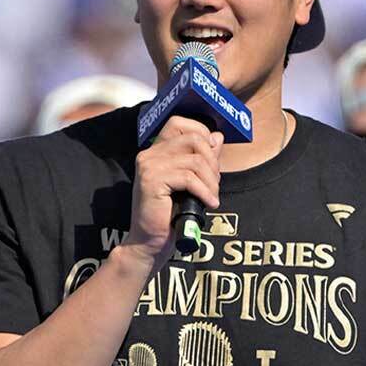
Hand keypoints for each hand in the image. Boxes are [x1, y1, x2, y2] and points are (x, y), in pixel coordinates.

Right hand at [127, 116, 222, 271]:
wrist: (149, 242)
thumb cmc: (169, 214)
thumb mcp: (190, 182)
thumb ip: (201, 158)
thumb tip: (217, 137)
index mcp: (155, 151)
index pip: (178, 123)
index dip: (201, 132)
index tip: (212, 155)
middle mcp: (149, 154)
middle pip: (193, 138)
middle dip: (212, 161)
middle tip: (215, 183)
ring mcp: (148, 166)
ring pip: (195, 161)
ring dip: (211, 181)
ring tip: (212, 197)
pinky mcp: (152, 181)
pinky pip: (189, 178)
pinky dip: (205, 192)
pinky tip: (209, 204)